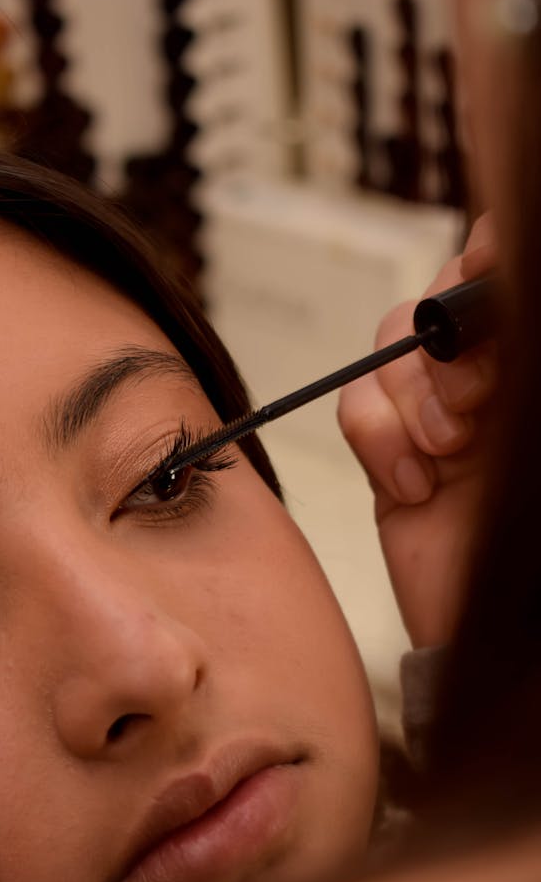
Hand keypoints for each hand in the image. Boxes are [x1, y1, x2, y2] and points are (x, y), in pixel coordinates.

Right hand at [338, 215, 497, 646]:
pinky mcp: (388, 450)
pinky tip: (417, 486)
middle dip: (447, 345)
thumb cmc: (521, 548)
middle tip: (473, 402)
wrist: (479, 628)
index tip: (490, 262)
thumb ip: (510, 361)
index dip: (488, 253)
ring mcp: (432, 412)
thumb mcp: (523, 437)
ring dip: (413, 401)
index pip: (501, 274)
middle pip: (441, 296)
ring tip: (447, 453)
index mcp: (522, 366)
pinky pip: (357, 407)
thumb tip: (496, 259)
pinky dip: (380, 442)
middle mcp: (483, 376)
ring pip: (392, 349)